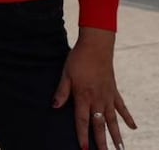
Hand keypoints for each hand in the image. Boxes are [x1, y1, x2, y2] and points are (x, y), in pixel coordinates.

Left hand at [52, 27, 135, 149]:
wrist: (96, 47)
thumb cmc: (78, 59)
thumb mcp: (66, 74)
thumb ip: (62, 92)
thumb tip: (54, 106)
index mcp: (83, 96)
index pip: (82, 120)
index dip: (82, 135)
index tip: (84, 148)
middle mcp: (97, 99)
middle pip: (99, 125)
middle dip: (101, 141)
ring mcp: (108, 96)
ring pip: (113, 120)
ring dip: (116, 135)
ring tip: (120, 149)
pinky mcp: (114, 91)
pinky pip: (122, 107)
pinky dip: (127, 117)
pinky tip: (133, 127)